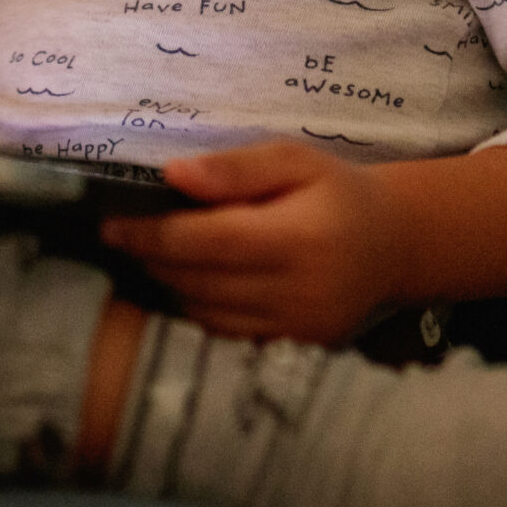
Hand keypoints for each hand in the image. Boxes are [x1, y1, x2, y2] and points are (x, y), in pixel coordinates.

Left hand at [101, 141, 407, 344]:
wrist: (393, 244)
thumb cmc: (338, 192)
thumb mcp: (295, 160)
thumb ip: (236, 168)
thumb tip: (173, 175)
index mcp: (300, 238)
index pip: (207, 242)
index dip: (152, 235)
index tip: (112, 223)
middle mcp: (298, 291)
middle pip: (200, 281)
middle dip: (152, 258)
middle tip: (122, 233)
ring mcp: (296, 327)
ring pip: (206, 312)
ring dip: (168, 283)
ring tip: (149, 253)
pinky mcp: (293, 347)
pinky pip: (225, 332)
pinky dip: (196, 306)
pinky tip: (185, 279)